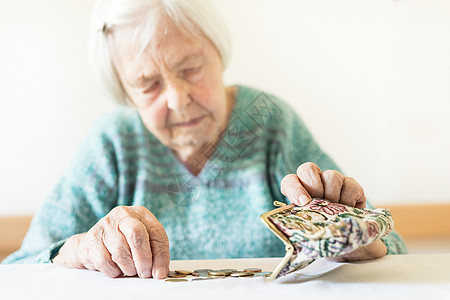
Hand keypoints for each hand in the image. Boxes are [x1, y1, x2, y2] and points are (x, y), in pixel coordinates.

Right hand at [53, 206, 169, 278]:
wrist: (93, 244)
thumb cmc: (124, 242)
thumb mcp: (144, 242)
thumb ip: (155, 254)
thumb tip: (159, 273)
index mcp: (140, 213)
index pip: (156, 233)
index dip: (161, 256)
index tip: (159, 273)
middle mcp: (123, 215)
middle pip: (137, 235)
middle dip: (143, 259)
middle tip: (145, 273)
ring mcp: (106, 225)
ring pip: (121, 252)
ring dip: (128, 268)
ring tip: (129, 270)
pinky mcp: (92, 239)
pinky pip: (104, 261)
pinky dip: (113, 270)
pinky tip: (116, 268)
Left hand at [280, 162, 386, 259]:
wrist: (347, 242)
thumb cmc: (323, 235)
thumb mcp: (310, 233)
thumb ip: (302, 228)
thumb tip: (297, 234)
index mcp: (298, 193)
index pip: (289, 181)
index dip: (294, 188)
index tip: (303, 202)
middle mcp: (314, 183)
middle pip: (308, 169)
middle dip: (314, 186)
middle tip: (320, 204)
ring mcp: (334, 182)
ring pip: (331, 176)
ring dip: (333, 195)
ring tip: (335, 212)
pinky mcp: (352, 186)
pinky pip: (350, 185)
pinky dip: (349, 200)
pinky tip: (348, 210)